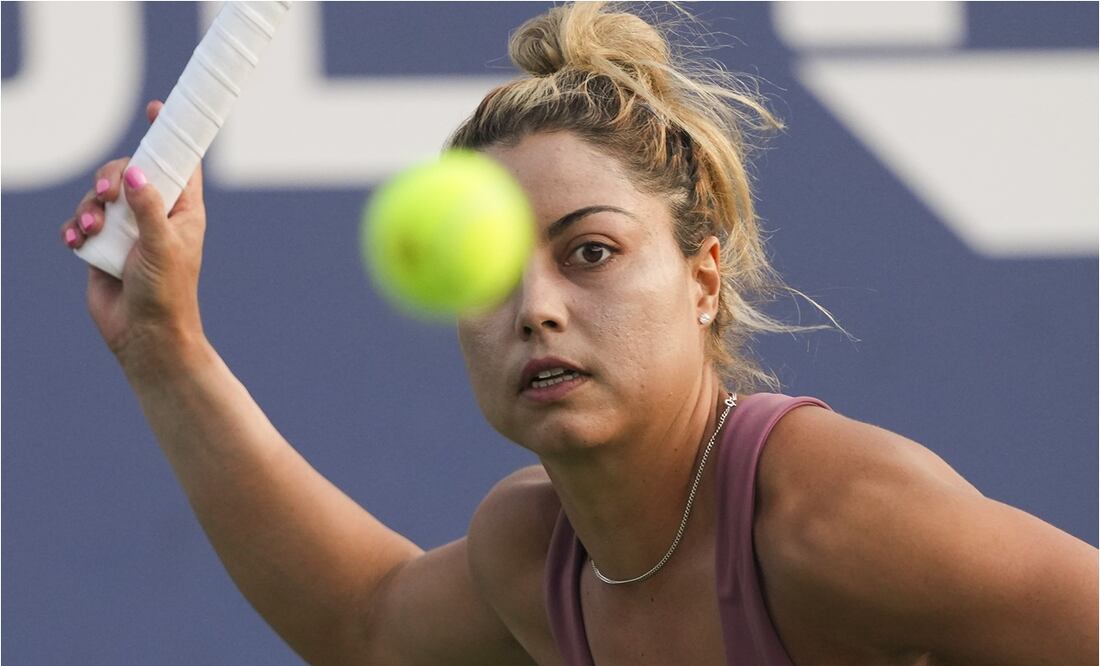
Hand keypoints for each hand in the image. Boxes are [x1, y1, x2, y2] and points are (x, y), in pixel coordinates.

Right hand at [61, 100, 208, 373]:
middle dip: (111, 177)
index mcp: (182, 210)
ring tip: (90, 229)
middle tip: (106, 196)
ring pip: (100, 195)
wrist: (143, 335)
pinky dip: (75, 228)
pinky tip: (75, 241)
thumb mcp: (162, 246)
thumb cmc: (167, 292)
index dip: (168, 135)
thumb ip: (148, 207)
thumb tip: (138, 171)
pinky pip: (81, 222)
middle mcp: (155, 215)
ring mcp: (127, 229)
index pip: (179, 163)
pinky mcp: (101, 246)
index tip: (155, 109)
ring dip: (89, 207)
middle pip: (129, 171)